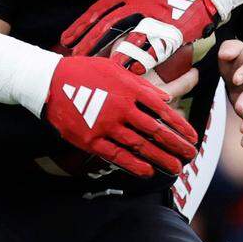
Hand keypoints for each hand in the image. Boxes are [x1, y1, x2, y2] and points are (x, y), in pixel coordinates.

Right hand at [43, 55, 198, 177]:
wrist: (51, 82)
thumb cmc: (86, 73)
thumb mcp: (116, 70)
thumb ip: (142, 85)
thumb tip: (166, 99)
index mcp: (129, 88)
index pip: (162, 110)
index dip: (179, 125)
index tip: (192, 136)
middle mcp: (121, 108)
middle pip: (155, 130)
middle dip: (176, 144)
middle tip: (192, 154)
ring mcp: (105, 125)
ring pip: (139, 146)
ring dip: (160, 158)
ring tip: (176, 168)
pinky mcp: (90, 140)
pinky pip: (117, 155)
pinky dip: (134, 164)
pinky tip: (148, 171)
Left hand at [59, 0, 217, 73]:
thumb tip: (109, 6)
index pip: (98, 11)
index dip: (81, 26)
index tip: (67, 38)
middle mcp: (137, 5)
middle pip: (107, 27)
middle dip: (89, 43)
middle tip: (74, 57)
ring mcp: (153, 19)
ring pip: (125, 39)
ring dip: (108, 55)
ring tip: (95, 67)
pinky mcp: (169, 32)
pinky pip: (150, 49)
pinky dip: (137, 60)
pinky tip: (125, 71)